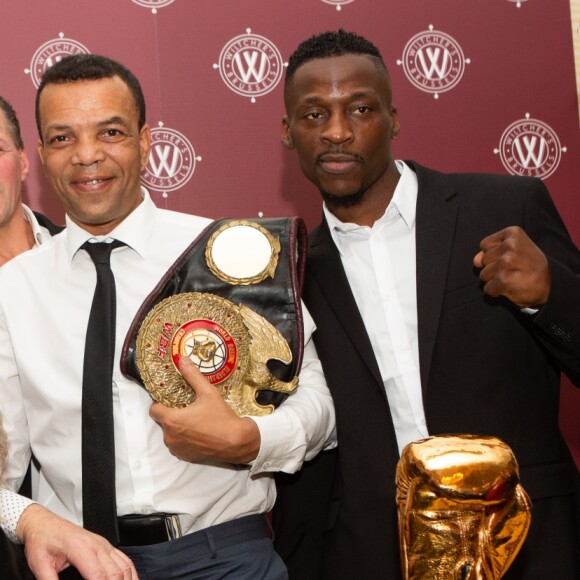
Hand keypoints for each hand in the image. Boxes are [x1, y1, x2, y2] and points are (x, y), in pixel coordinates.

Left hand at [17, 504, 136, 578]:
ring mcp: (104, 544)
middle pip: (115, 573)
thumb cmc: (42, 541)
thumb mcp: (39, 565)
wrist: (44, 524)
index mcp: (80, 548)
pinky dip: (130, 573)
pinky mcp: (106, 545)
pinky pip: (125, 559)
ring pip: (124, 566)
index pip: (98, 575)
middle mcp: (96, 545)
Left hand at [149, 357, 260, 463]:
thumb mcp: (208, 392)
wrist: (237, 442)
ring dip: (178, 429)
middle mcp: (170, 437)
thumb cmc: (221, 417)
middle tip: (187, 408)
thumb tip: (182, 359)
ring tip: (194, 421)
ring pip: (170, 435)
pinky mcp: (185, 457)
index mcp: (172, 420)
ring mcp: (177, 449)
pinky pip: (178, 446)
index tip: (171, 399)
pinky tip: (199, 434)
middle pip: (163, 422)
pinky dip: (185, 440)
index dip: (160, 403)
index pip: (153, 410)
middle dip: (172, 415)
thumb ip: (192, 375)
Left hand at [473, 226, 549, 307]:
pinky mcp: (503, 281)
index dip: (493, 254)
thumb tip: (475, 261)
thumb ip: (492, 251)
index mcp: (512, 233)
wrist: (550, 286)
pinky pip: (487, 288)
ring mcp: (506, 263)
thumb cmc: (529, 265)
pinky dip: (495, 292)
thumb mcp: (515, 250)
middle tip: (512, 270)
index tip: (509, 257)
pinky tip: (509, 288)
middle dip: (493, 268)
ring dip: (493, 280)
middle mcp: (509, 246)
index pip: (484, 245)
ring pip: (483, 275)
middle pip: (482, 260)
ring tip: (511, 278)